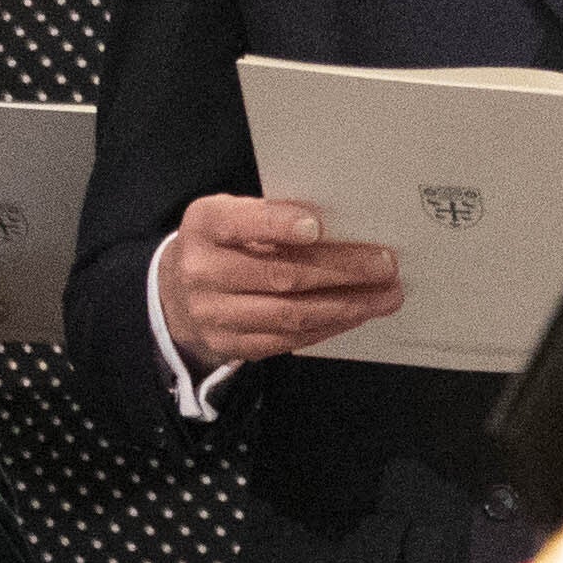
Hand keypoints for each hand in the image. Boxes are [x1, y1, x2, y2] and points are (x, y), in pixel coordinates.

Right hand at [159, 194, 402, 366]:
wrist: (177, 293)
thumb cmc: (222, 244)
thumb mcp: (233, 217)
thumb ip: (271, 217)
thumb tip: (342, 224)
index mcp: (204, 226)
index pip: (241, 224)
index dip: (278, 225)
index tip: (317, 225)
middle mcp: (202, 271)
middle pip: (280, 275)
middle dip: (341, 271)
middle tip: (385, 266)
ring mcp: (215, 314)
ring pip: (290, 313)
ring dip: (347, 305)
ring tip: (385, 296)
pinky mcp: (231, 345)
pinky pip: (289, 339)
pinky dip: (330, 325)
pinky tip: (358, 313)